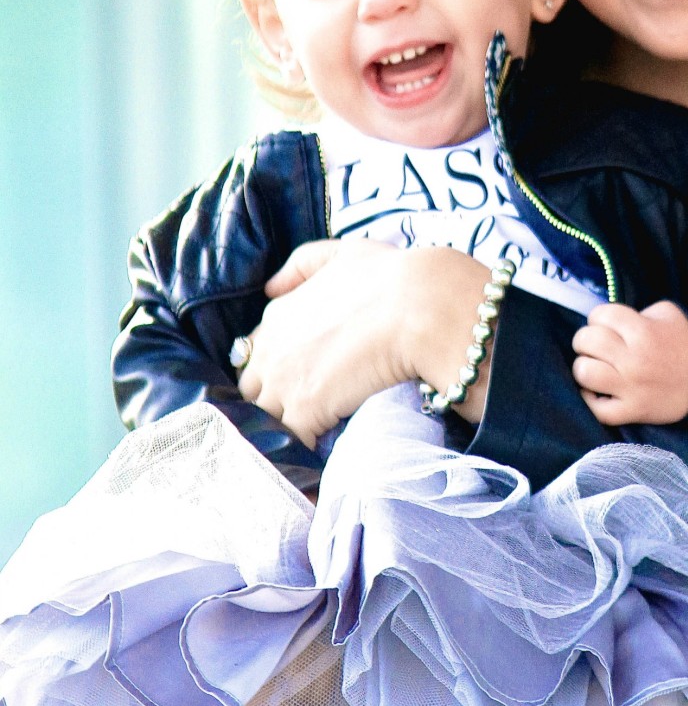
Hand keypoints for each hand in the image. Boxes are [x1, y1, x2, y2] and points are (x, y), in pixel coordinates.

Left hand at [237, 242, 492, 445]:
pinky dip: (301, 449)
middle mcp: (270, 352)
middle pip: (253, 390)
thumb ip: (302, 265)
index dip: (276, 370)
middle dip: (273, 401)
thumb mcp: (342, 254)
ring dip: (285, 428)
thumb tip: (271, 288)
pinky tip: (318, 452)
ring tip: (311, 437)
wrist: (417, 308)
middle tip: (307, 410)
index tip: (301, 379)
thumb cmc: (389, 278)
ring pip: (266, 420)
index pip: (256, 355)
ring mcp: (283, 385)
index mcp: (276, 317)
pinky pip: (291, 442)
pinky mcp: (305, 413)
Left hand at [571, 300, 687, 425]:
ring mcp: (632, 388)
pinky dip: (591, 399)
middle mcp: (634, 360)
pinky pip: (597, 409)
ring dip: (585, 366)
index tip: (607, 324)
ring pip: (584, 373)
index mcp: (643, 331)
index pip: (600, 315)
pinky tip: (596, 390)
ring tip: (595, 366)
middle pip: (586, 341)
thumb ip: (634, 314)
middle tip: (597, 345)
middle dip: (586, 339)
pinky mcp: (634, 411)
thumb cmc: (685, 342)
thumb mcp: (665, 314)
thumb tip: (605, 323)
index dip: (599, 317)